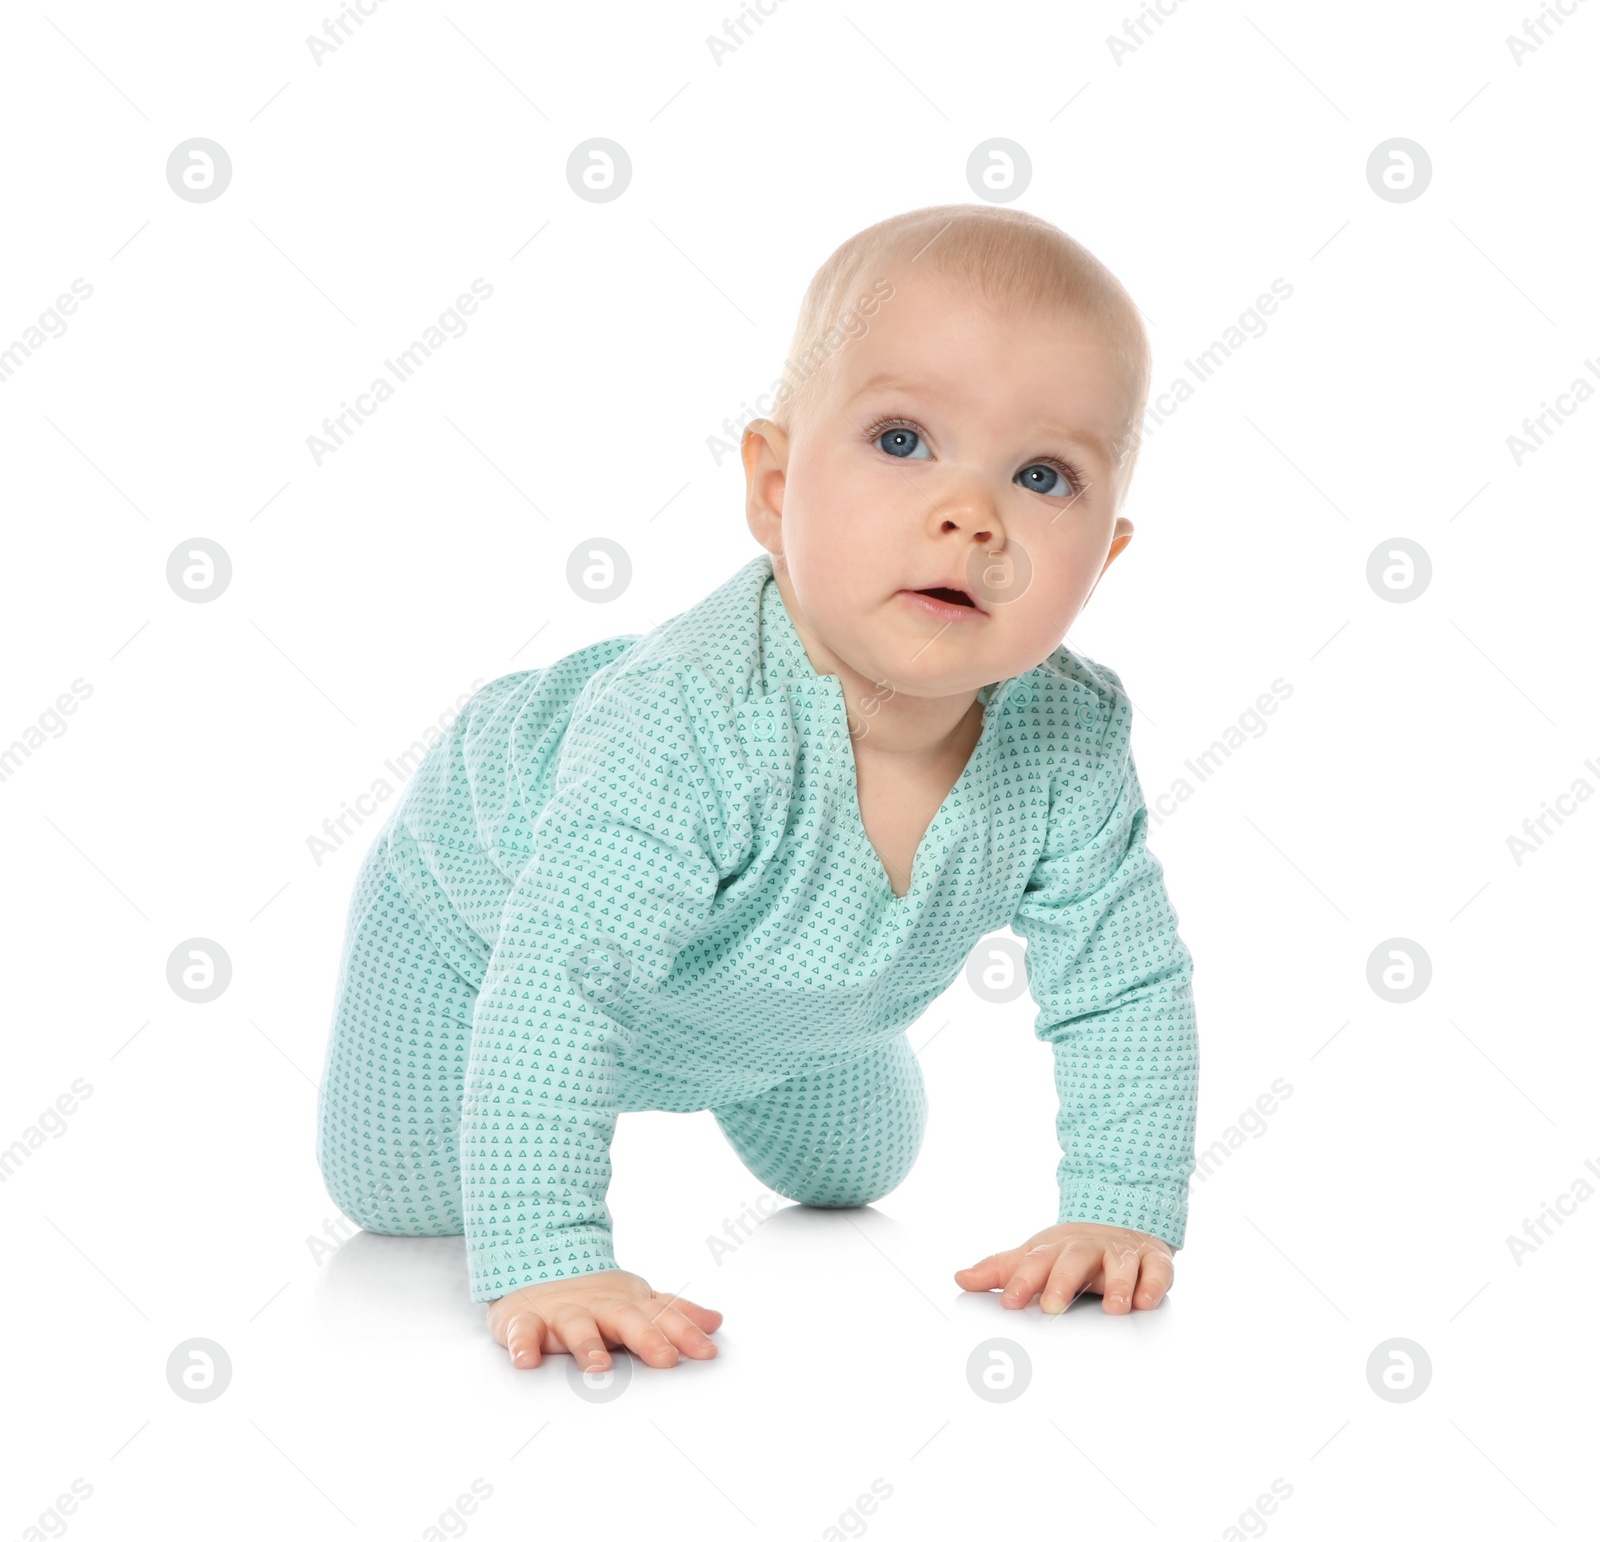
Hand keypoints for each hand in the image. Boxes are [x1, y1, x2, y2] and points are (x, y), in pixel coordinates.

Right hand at [486, 1268, 722, 1370]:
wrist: (535, 1271)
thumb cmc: (595, 1299)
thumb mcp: (637, 1302)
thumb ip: (673, 1314)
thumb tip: (716, 1322)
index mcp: (628, 1305)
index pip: (661, 1318)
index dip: (685, 1333)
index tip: (708, 1352)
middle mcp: (599, 1307)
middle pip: (625, 1319)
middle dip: (646, 1337)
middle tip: (665, 1359)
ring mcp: (563, 1312)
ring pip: (576, 1325)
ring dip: (587, 1344)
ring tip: (598, 1367)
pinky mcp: (526, 1320)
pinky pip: (522, 1332)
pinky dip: (523, 1344)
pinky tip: (527, 1361)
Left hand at [953, 1222, 1174, 1314]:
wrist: (1120, 1221)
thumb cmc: (1072, 1250)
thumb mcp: (1036, 1256)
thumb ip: (1000, 1271)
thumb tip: (960, 1279)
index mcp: (1056, 1249)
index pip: (1036, 1262)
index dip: (1021, 1281)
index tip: (1009, 1303)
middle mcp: (1088, 1248)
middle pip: (1074, 1259)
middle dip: (1062, 1281)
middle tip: (1051, 1306)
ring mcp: (1122, 1252)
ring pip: (1120, 1263)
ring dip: (1117, 1284)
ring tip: (1114, 1309)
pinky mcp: (1153, 1259)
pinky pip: (1157, 1269)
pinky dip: (1152, 1283)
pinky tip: (1145, 1301)